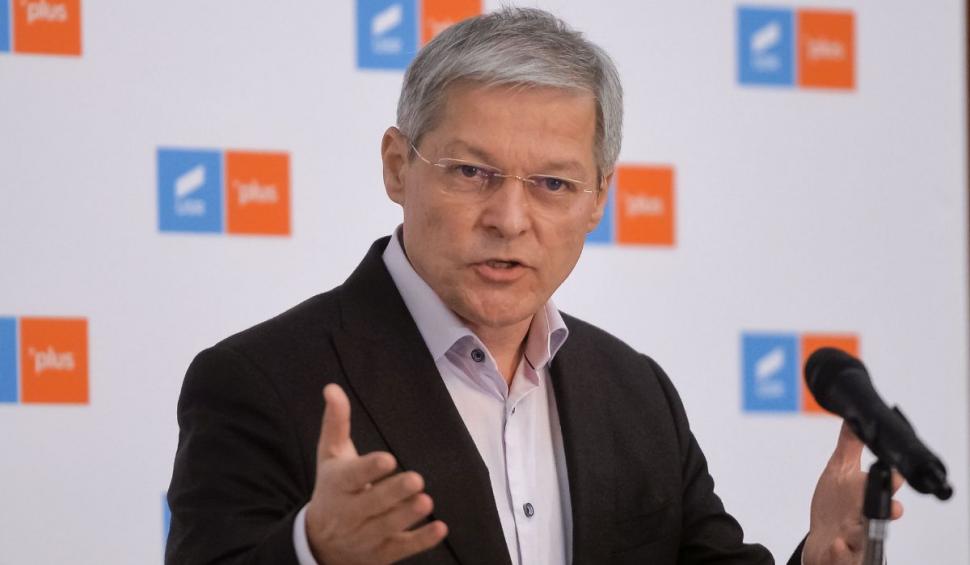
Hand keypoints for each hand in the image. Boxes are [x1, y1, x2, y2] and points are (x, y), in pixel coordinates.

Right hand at [305, 384, 447, 564]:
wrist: (320, 544)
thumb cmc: (332, 489)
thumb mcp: (330, 457)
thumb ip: (336, 423)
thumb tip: (332, 387)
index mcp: (337, 485)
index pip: (351, 477)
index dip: (368, 469)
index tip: (388, 459)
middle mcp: (349, 513)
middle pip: (372, 503)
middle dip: (394, 493)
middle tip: (416, 479)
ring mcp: (366, 535)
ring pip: (387, 527)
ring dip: (408, 515)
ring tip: (426, 500)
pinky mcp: (382, 552)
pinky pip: (403, 548)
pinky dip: (422, 541)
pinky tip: (440, 528)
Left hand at [803, 421, 903, 564]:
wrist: (823, 542)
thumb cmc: (835, 506)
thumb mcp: (839, 471)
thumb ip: (849, 446)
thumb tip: (854, 418)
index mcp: (867, 495)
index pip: (884, 486)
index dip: (890, 481)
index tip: (894, 474)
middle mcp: (866, 518)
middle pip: (880, 514)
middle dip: (885, 509)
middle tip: (888, 505)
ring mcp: (855, 537)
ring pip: (865, 537)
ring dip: (861, 532)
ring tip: (855, 529)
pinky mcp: (841, 555)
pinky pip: (842, 555)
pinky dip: (841, 551)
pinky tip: (838, 544)